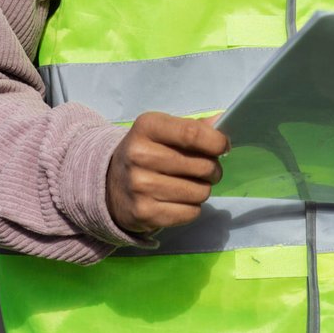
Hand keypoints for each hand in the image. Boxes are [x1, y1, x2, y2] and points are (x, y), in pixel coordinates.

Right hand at [106, 111, 227, 234]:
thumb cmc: (147, 152)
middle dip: (213, 169)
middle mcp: (140, 155)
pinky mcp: (144, 213)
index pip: (192, 133)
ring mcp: (140, 186)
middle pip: (202, 166)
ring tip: (191, 184)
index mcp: (147, 127)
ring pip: (200, 192)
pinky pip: (191, 212)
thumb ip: (194, 127)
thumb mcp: (163, 131)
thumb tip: (223, 119)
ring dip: (203, 189)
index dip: (216, 142)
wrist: (110, 184)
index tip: (223, 147)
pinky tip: (179, 200)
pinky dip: (192, 207)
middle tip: (208, 170)